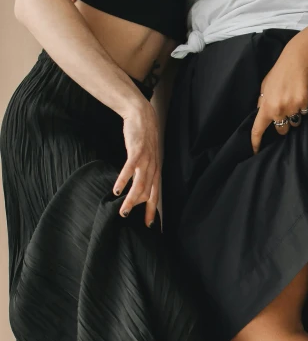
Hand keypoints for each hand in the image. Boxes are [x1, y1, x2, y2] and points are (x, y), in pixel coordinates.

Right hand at [113, 101, 160, 226]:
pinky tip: (117, 191)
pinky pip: (130, 169)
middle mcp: (153, 167)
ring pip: (140, 184)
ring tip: (124, 212)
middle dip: (143, 210)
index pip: (156, 194)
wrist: (141, 114)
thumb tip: (136, 188)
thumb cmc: (142, 138)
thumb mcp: (145, 157)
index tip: (150, 225)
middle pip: (149, 193)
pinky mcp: (136, 151)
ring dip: (132, 200)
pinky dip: (124, 180)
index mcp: (156, 170)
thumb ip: (143, 172)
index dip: (153, 210)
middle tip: (136, 223)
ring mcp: (146, 160)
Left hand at [251, 47, 307, 153]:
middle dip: (284, 123)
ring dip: (294, 115)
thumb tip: (260, 114)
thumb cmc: (280, 72)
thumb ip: (262, 102)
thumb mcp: (265, 86)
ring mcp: (290, 107)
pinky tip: (301, 95)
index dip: (255, 142)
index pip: (258, 128)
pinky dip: (303, 107)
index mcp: (265, 106)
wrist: (297, 59)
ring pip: (294, 123)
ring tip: (294, 99)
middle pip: (282, 129)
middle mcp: (277, 109)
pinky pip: (304, 114)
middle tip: (286, 108)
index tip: (255, 151)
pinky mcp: (303, 104)